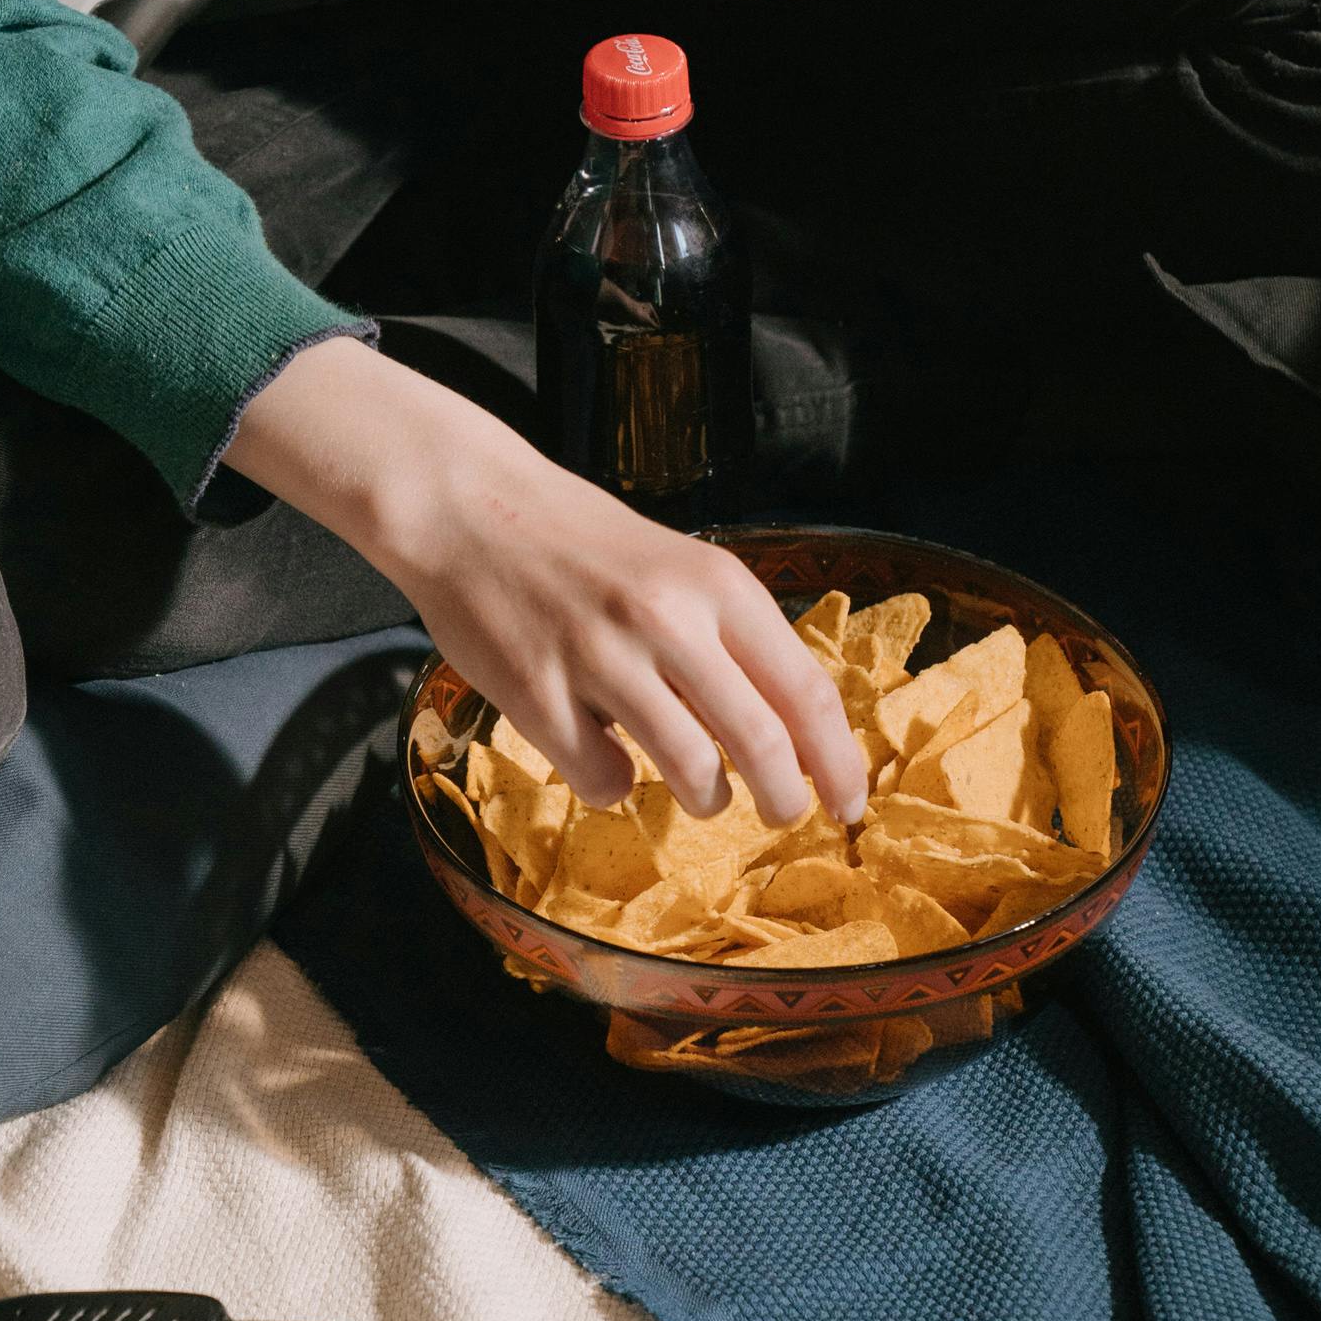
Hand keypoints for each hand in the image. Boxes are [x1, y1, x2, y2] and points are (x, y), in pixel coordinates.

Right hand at [228, 336, 867, 822]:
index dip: (839, 761)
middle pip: (761, 743)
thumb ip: (731, 636)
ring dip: (705, 796)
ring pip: (690, 772)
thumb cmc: (580, 542)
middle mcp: (666, 619)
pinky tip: (600, 751)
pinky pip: (603, 781)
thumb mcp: (677, 566)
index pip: (805, 689)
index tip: (852, 803)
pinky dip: (613, 785)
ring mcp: (599, 658)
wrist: (469, 507)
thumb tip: (794, 732)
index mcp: (715, 583)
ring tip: (695, 784)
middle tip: (784, 813)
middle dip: (785, 798)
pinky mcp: (538, 695)